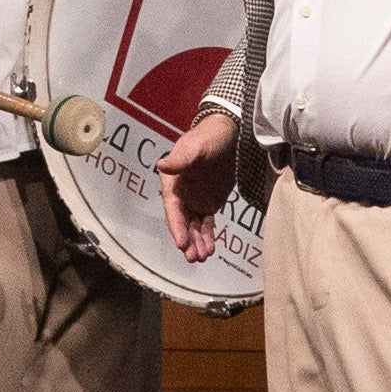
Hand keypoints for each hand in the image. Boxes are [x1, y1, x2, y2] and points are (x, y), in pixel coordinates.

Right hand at [162, 107, 244, 258]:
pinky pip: (207, 223)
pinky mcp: (210, 202)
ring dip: (198, 242)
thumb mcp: (195, 147)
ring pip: (194, 227)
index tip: (182, 243)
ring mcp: (195, 200)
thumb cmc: (208, 137)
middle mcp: (181, 194)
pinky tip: (211, 249)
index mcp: (173, 183)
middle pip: (182, 222)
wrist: (228, 134)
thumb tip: (162, 165)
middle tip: (193, 258)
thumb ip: (181, 159)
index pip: (173, 209)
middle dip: (187, 241)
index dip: (177, 227)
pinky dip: (208, 236)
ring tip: (203, 257)